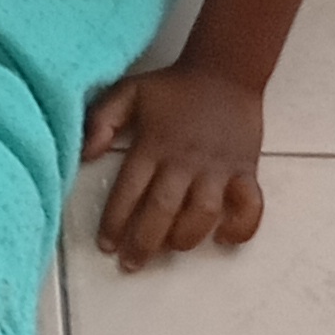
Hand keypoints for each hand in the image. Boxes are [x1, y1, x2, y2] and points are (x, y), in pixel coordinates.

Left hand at [82, 62, 267, 269]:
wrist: (224, 71)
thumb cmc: (173, 87)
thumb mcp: (128, 92)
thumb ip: (101, 120)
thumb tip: (84, 155)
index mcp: (153, 145)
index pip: (129, 191)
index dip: (115, 222)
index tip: (106, 245)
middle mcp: (184, 161)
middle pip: (162, 210)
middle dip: (144, 242)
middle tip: (131, 264)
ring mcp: (217, 168)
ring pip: (202, 213)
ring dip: (185, 238)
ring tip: (171, 249)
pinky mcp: (245, 170)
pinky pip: (249, 205)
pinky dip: (241, 227)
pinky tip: (225, 238)